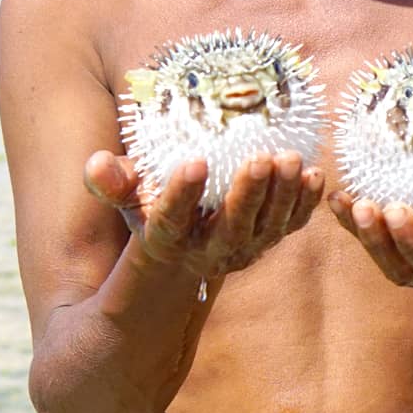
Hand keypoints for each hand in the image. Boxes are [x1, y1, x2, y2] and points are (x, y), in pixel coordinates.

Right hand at [84, 149, 324, 278]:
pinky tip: (316, 175)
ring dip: (283, 196)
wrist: (182, 255)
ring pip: (267, 229)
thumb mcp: (125, 201)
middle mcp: (208, 251)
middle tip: (260, 158)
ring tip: (293, 159)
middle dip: (248, 195)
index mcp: (167, 240)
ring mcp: (243, 249)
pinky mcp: (267, 240)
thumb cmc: (150, 211)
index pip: (171, 220)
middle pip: (231, 229)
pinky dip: (305, 204)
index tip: (193, 163)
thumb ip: (110, 183)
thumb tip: (96, 163)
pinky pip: (290, 225)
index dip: (182, 194)